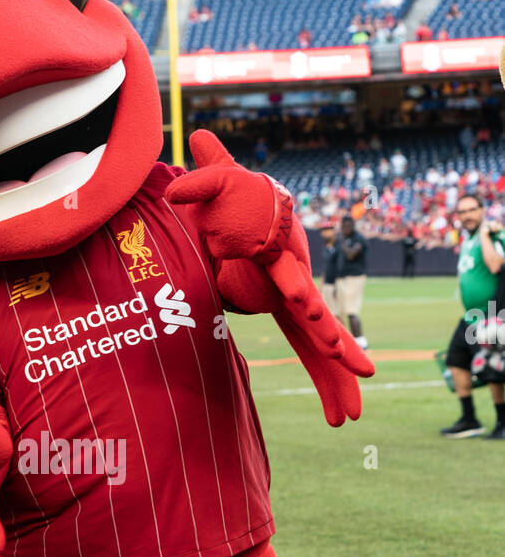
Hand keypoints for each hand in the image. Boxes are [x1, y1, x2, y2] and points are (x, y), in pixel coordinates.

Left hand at [166, 131, 373, 424]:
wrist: (242, 209)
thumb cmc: (233, 198)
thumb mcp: (218, 186)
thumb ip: (207, 172)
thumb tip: (195, 138)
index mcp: (284, 264)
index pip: (302, 293)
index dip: (314, 312)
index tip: (325, 333)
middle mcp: (296, 287)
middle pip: (322, 328)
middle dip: (339, 357)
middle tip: (360, 382)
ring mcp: (292, 303)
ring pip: (320, 348)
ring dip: (335, 382)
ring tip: (347, 418)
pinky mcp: (283, 314)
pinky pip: (307, 352)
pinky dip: (324, 382)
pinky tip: (336, 416)